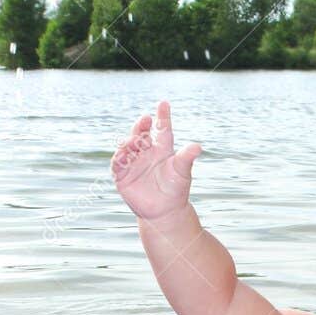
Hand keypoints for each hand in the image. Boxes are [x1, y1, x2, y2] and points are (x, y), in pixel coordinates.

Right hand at [111, 100, 201, 221]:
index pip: (161, 129)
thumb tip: (197, 147)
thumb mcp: (182, 172)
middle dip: (141, 126)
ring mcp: (134, 163)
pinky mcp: (123, 175)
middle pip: (141, 134)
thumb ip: (186, 157)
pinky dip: (119, 158)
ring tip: (134, 140)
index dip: (162, 116)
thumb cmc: (176, 190)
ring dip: (129, 141)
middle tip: (145, 119)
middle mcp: (146, 152)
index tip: (163, 103)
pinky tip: (122, 155)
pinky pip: (117, 164)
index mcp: (162, 149)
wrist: (164, 211)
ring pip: (127, 146)